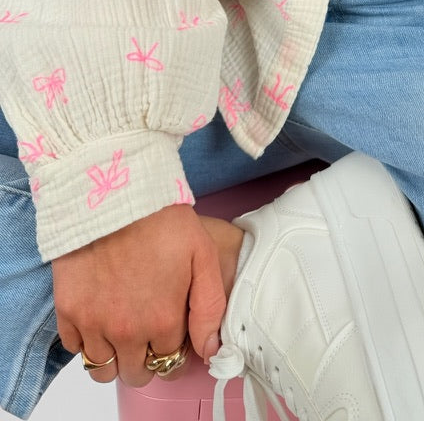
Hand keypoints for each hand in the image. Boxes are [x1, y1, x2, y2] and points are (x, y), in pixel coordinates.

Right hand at [52, 204, 225, 386]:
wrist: (116, 195)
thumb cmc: (162, 220)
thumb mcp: (202, 255)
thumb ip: (210, 307)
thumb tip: (210, 349)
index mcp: (163, 321)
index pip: (171, 363)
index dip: (175, 349)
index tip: (173, 332)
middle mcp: (127, 331)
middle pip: (137, 373)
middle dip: (147, 359)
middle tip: (150, 332)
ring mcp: (94, 324)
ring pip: (104, 370)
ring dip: (117, 357)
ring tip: (124, 331)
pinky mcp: (68, 312)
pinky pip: (76, 350)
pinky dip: (88, 342)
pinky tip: (101, 318)